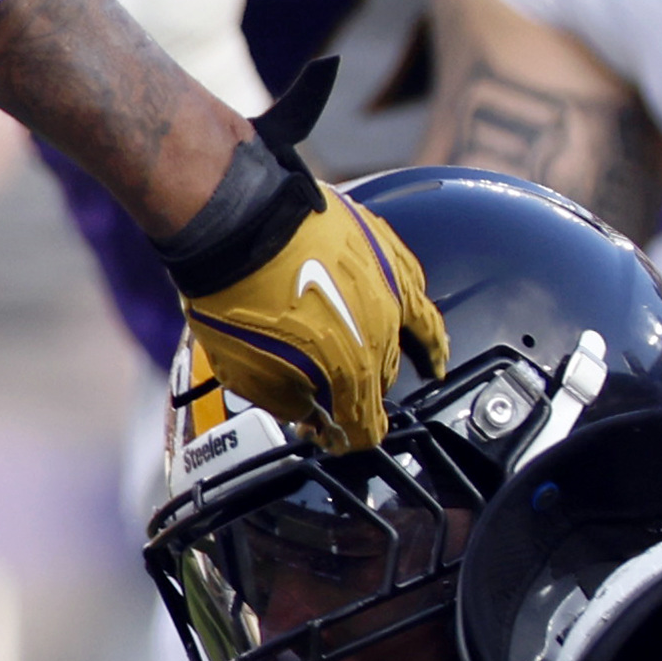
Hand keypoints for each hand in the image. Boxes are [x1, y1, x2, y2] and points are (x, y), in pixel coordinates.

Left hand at [174, 154, 447, 452]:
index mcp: (349, 369)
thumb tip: (307, 411)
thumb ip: (287, 401)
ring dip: (391, 358)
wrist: (237, 220)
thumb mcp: (246, 372)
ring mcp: (389, 289)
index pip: (364, 426)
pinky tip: (428, 335)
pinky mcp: (387, 253)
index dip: (346, 439)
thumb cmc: (234, 294)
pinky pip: (417, 294)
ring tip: (404, 372)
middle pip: (379, 382)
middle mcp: (381, 332)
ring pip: (404, 340)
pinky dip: (422, 321)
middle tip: (332, 392)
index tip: (331, 437)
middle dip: (357, 393)